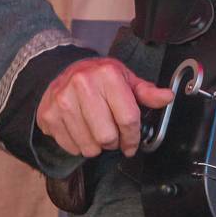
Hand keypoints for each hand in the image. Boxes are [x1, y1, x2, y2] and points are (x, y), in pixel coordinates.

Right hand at [35, 57, 173, 158]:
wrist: (62, 69)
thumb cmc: (97, 77)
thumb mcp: (125, 78)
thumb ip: (146, 92)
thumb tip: (167, 97)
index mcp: (107, 75)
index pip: (128, 119)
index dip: (133, 138)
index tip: (132, 143)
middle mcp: (83, 85)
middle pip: (107, 137)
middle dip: (114, 142)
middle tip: (112, 136)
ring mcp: (63, 101)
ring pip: (89, 146)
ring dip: (97, 146)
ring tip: (96, 133)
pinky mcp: (49, 115)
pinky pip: (71, 147)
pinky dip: (79, 146)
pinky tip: (81, 131)